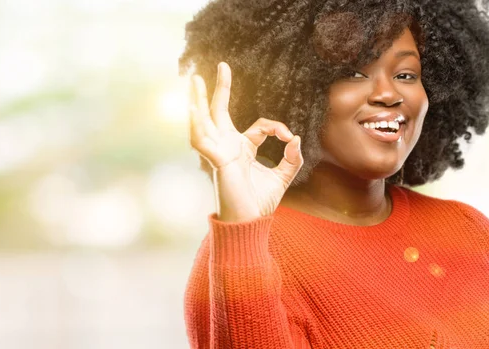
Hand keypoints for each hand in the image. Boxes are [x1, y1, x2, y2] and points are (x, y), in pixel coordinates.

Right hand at [189, 62, 303, 222]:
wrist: (250, 223)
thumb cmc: (260, 203)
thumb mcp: (283, 177)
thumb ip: (292, 159)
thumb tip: (295, 138)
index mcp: (243, 149)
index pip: (260, 126)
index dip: (276, 127)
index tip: (288, 138)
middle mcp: (228, 147)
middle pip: (220, 112)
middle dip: (219, 90)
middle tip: (222, 66)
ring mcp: (219, 153)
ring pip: (205, 121)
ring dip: (198, 101)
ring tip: (194, 80)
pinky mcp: (216, 161)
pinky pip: (202, 140)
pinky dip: (197, 124)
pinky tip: (193, 108)